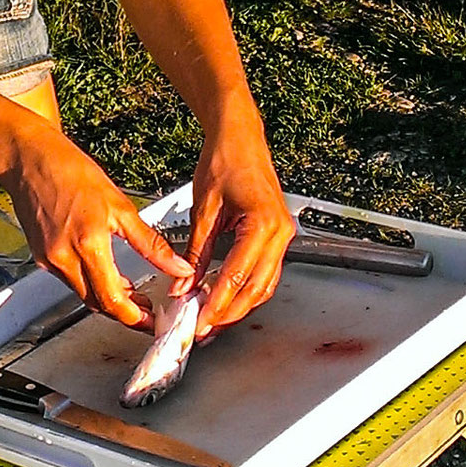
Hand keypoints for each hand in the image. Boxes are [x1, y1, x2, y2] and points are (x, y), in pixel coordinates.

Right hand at [0, 121, 192, 329]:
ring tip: (132, 290)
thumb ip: (150, 243)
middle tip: (147, 309)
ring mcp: (49, 260)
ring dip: (107, 297)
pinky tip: (104, 271)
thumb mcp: (120, 205)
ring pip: (83, 294)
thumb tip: (178, 265)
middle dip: (124, 311)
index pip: (113, 300)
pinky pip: (70, 280)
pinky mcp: (40, 256)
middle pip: (98, 304)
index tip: (151, 321)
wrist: (30, 159)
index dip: (135, 318)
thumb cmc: (71, 172)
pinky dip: (90, 283)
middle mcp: (64, 258)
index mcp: (88, 245)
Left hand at [184, 103, 295, 340]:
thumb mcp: (204, 208)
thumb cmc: (224, 161)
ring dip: (239, 305)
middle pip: (256, 289)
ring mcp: (282, 235)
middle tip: (203, 329)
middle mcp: (280, 233)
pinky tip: (227, 297)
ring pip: (264, 285)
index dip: (217, 303)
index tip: (200, 321)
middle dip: (229, 313)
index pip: (238, 276)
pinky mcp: (277, 235)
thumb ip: (195, 250)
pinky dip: (247, 289)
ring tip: (212, 320)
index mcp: (263, 224)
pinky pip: (266, 272)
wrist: (240, 136)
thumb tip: (182, 284)